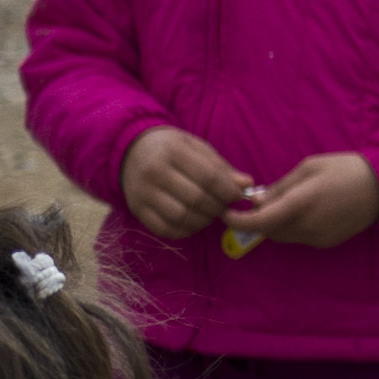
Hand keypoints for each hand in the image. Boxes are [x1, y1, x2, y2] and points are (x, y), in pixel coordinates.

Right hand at [117, 128, 246, 243]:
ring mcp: (143, 193)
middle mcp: (154, 172)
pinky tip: (193, 221)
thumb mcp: (196, 148)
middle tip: (224, 207)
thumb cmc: (172, 148)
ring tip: (209, 213)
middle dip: (217, 207)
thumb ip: (221, 167)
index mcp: (173, 151)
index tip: (238, 196)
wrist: (132, 151)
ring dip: (203, 220)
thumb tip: (247, 185)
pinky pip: (164, 229)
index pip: (208, 177)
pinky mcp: (137, 210)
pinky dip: (184, 230)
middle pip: (196, 198)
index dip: (228, 191)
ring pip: (181, 216)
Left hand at [223, 154, 378, 252]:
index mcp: (302, 202)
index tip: (225, 214)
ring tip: (285, 204)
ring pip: (283, 236)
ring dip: (275, 223)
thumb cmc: (344, 169)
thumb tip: (254, 201)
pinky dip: (293, 227)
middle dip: (258, 219)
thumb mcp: (308, 168)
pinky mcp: (326, 243)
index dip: (239, 220)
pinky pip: (299, 237)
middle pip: (269, 230)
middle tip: (258, 202)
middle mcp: (308, 225)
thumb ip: (280, 187)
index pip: (262, 220)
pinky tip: (306, 211)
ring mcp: (318, 238)